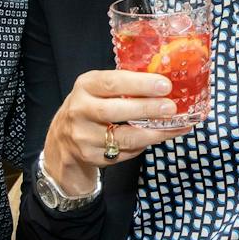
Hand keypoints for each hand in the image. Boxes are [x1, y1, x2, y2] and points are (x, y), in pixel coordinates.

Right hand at [42, 70, 191, 195]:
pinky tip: (159, 137)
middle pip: (114, 111)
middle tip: (171, 107)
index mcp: (85, 86)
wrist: (63, 139)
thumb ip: (124, 85)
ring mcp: (84, 136)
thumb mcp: (99, 89)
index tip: (164, 85)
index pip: (111, 82)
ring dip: (152, 133)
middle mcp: (80, 110)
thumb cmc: (91, 106)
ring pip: (122, 137)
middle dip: (146, 109)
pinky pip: (124, 153)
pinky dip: (144, 145)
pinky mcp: (92, 156)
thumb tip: (165, 84)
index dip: (139, 84)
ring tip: (175, 127)